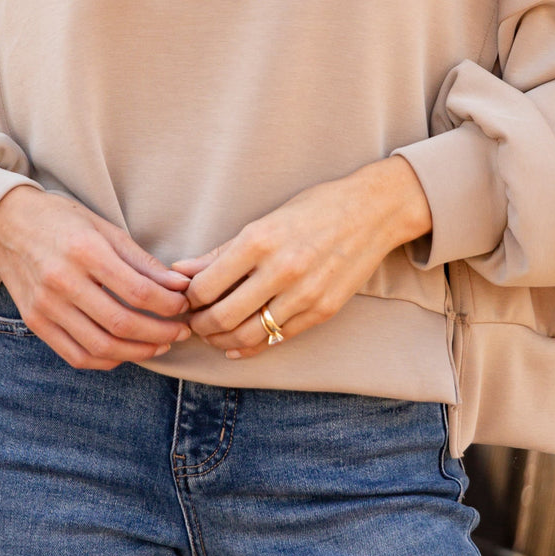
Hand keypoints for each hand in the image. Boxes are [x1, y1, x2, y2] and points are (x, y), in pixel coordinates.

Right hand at [0, 185, 191, 369]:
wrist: (6, 223)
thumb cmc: (62, 220)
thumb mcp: (105, 229)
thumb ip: (143, 261)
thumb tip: (179, 286)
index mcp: (85, 251)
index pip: (138, 291)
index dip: (169, 305)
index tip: (185, 306)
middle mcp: (62, 281)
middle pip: (122, 324)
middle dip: (161, 333)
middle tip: (182, 331)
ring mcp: (46, 306)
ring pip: (101, 347)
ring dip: (138, 352)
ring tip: (160, 344)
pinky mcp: (35, 322)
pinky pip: (76, 355)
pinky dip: (106, 360)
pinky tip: (126, 352)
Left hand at [171, 156, 430, 359]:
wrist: (373, 211)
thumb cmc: (315, 208)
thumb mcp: (265, 220)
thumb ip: (222, 251)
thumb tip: (182, 271)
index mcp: (260, 240)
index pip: (206, 286)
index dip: (189, 298)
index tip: (186, 298)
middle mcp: (281, 270)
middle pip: (222, 317)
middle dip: (200, 326)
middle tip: (193, 323)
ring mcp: (304, 294)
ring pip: (248, 335)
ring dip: (222, 341)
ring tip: (213, 335)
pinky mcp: (323, 311)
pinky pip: (278, 338)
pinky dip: (252, 347)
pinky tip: (238, 344)